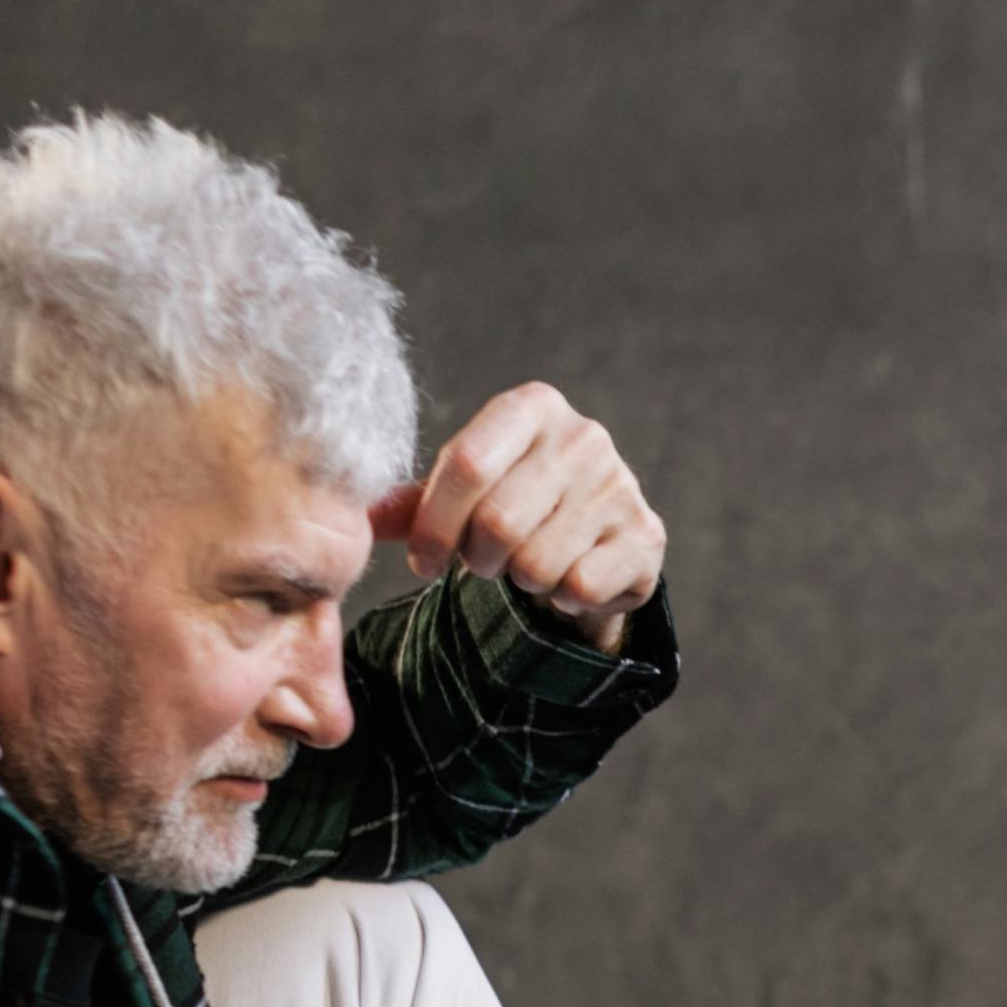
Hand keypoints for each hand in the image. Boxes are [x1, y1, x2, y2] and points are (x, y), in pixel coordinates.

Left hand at [369, 383, 665, 655]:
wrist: (598, 540)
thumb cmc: (516, 507)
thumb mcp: (462, 495)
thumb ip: (412, 504)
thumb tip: (361, 517)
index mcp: (531, 407)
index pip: (467, 465)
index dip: (435, 526)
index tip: (423, 563)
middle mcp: (583, 436)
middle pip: (499, 522)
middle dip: (479, 561)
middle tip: (485, 564)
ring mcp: (620, 485)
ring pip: (538, 562)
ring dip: (521, 581)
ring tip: (529, 565)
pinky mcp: (645, 536)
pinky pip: (579, 586)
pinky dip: (563, 599)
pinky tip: (568, 580)